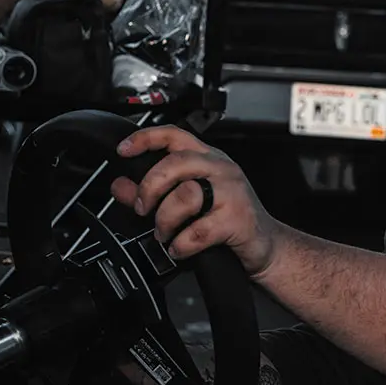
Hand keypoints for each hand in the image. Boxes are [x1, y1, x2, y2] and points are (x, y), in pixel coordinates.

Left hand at [110, 126, 279, 276]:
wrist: (266, 246)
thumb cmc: (229, 220)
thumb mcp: (189, 202)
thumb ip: (152, 192)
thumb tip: (120, 186)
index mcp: (208, 159)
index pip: (175, 135)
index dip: (146, 138)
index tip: (124, 150)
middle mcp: (221, 170)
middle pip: (176, 163)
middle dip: (150, 187)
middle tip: (143, 208)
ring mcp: (232, 193)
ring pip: (185, 195)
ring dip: (165, 220)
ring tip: (165, 234)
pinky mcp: (237, 219)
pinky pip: (198, 230)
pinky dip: (181, 244)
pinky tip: (180, 249)